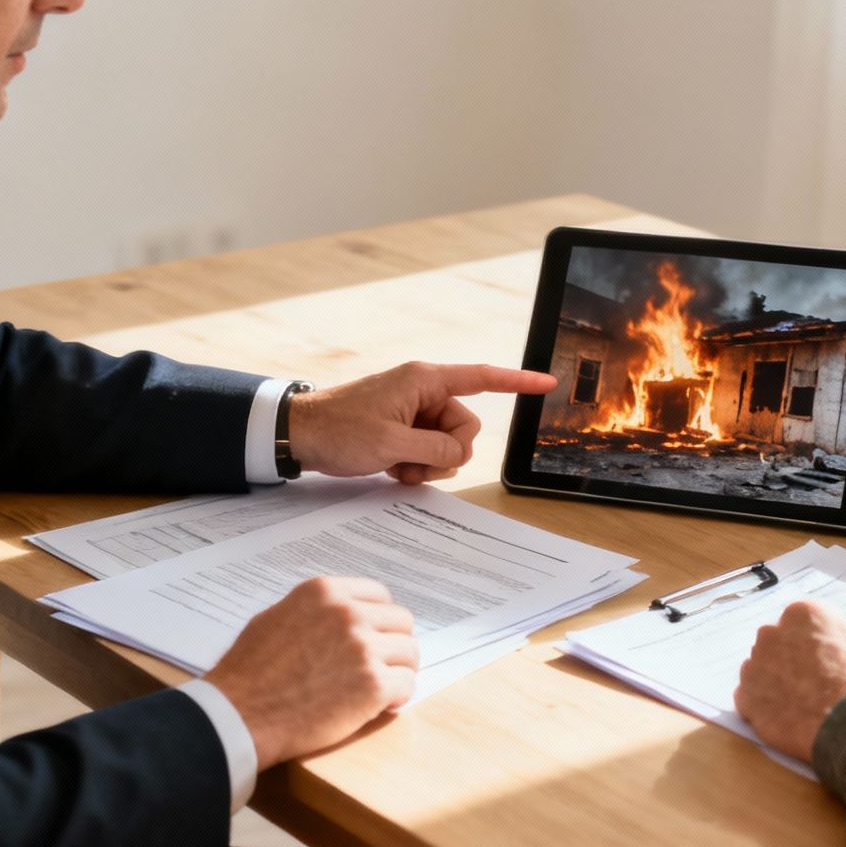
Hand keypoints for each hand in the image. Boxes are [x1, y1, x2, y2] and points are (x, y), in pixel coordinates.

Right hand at [206, 577, 418, 767]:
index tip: (375, 636)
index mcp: (324, 592)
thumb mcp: (276, 618)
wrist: (239, 715)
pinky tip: (378, 706)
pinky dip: (397, 698)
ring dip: (398, 671)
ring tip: (380, 688)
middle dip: (393, 644)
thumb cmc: (249, 673)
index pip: (379, 594)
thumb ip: (315, 611)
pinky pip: (407, 685)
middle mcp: (348, 613)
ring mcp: (363, 648)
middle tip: (380, 665)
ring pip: (410, 653)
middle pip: (401, 621)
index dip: (380, 619)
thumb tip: (339, 614)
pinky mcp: (373, 685)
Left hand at [291, 362, 555, 484]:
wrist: (298, 434)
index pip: (482, 378)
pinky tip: (392, 468)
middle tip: (412, 463)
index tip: (546, 383)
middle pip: (465, 427)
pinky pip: (429, 452)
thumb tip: (458, 456)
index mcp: (425, 381)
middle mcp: (423, 392)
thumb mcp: (392, 444)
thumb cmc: (339, 430)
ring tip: (396, 466)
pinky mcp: (403, 429)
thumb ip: (435, 450)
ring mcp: (413, 412)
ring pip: (448, 445)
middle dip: (446, 453)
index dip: (517, 382)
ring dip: (428, 464)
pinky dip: (416, 466)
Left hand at [736, 600, 845, 764]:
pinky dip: (763, 709)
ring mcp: (755, 666)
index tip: (823, 659)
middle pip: (775, 643)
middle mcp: (772, 633)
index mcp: (803, 613)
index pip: (800, 622)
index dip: (813, 644)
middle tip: (811, 683)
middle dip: (788, 661)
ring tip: (799, 705)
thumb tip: (843, 643)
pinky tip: (786, 719)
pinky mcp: (746, 699)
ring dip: (774, 684)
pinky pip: (748, 699)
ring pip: (759, 671)